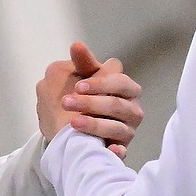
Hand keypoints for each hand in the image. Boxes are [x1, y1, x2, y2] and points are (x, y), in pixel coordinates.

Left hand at [35, 42, 143, 157]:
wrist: (65, 132)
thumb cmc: (77, 99)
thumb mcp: (76, 78)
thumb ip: (81, 63)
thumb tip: (76, 45)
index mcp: (123, 87)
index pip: (120, 81)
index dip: (101, 83)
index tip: (78, 86)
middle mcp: (129, 109)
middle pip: (118, 104)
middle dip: (92, 103)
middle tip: (66, 102)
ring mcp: (126, 130)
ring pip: (118, 127)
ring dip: (95, 124)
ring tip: (73, 123)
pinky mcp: (120, 149)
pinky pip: (122, 151)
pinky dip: (115, 150)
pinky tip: (104, 148)